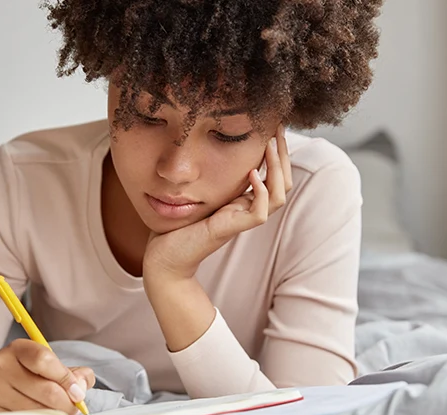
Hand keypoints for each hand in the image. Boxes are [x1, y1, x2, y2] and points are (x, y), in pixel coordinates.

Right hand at [0, 339, 94, 414]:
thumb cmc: (16, 380)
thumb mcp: (39, 368)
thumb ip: (68, 372)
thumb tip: (85, 382)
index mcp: (16, 350)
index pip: (45, 360)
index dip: (67, 378)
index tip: (78, 393)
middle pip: (47, 391)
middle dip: (67, 404)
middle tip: (71, 408)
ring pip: (39, 412)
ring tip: (53, 414)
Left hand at [143, 124, 292, 280]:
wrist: (164, 256)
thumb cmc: (176, 224)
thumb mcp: (197, 189)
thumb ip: (209, 173)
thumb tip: (210, 142)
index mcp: (242, 200)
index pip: (274, 175)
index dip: (277, 152)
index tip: (272, 126)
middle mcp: (246, 209)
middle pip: (282, 183)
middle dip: (283, 155)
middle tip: (278, 129)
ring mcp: (241, 220)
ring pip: (278, 196)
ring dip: (277, 169)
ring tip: (269, 146)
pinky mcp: (231, 229)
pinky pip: (259, 212)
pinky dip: (260, 192)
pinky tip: (252, 174)